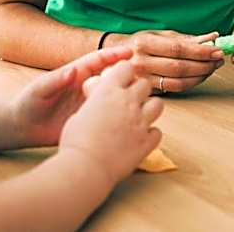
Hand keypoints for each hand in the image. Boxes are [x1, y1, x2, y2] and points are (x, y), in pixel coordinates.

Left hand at [9, 46, 133, 147]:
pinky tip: (133, 116)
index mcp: (76, 74)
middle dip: (128, 71)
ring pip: (114, 94)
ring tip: (145, 93)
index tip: (130, 51)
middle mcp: (86, 86)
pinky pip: (109, 114)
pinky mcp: (89, 119)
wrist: (22, 127)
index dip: (114, 55)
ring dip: (128, 92)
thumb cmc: (28, 103)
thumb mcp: (40, 89)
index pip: (99, 61)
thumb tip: (73, 70)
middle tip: (144, 71)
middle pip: (112, 75)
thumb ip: (55, 79)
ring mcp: (89, 103)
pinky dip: (120, 113)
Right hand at [59, 61, 162, 184]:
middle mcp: (128, 102)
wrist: (85, 167)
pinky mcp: (146, 142)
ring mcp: (140, 121)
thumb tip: (99, 103)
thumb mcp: (80, 113)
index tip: (119, 80)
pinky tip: (139, 139)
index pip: (126, 67)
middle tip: (129, 100)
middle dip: (139, 90)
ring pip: (158, 104)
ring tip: (139, 117)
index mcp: (108, 90)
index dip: (124, 72)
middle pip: (145, 84)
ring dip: (149, 108)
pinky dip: (150, 135)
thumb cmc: (75, 141)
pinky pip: (157, 132)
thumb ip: (95, 103)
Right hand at [110, 30, 224, 92]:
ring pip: (179, 81)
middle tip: (218, 59)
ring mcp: (142, 80)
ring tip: (211, 67)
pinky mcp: (146, 91)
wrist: (114, 58)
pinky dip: (190, 83)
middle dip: (204, 64)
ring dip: (200, 75)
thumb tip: (211, 37)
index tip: (216, 50)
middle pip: (180, 67)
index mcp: (143, 43)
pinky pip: (174, 89)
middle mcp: (140, 62)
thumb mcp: (158, 34)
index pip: (177, 49)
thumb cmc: (138, 44)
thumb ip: (184, 38)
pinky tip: (198, 76)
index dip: (200, 51)